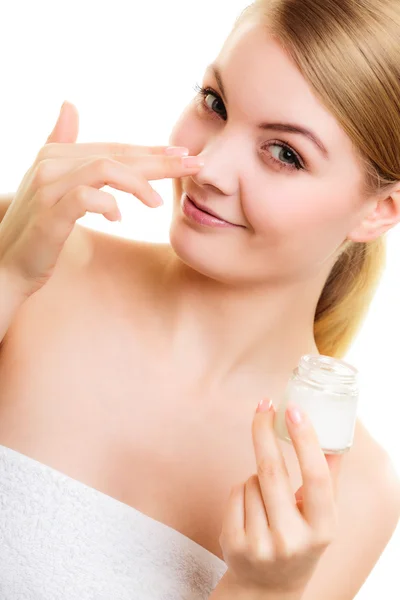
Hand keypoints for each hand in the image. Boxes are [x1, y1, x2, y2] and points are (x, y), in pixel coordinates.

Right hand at [0, 100, 202, 298]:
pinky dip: (109, 205)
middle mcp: (50, 163)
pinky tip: (119, 218)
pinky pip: (88, 198)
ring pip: (105, 169)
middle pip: (116, 154)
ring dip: (139, 183)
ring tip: (158, 202)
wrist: (8, 265)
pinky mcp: (49, 212)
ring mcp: (48, 186)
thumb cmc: (36, 227)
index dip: (150, 150)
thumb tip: (69, 105)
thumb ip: (62, 146)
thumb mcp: (51, 184)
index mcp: (56, 154)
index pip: (114, 147)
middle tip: (193, 165)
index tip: (182, 155)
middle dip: (159, 160)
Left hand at [217, 398, 342, 598]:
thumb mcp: (322, 514)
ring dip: (256, 476)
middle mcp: (292, 539)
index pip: (316, 477)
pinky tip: (251, 512)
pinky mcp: (234, 543)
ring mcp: (261, 544)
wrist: (268, 586)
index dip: (305, 440)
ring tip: (267, 502)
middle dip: (263, 431)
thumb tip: (334, 435)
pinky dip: (242, 490)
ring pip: (251, 480)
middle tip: (263, 405)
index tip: (294, 410)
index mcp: (323, 529)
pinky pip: (234, 492)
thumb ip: (329, 477)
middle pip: (271, 471)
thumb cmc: (300, 538)